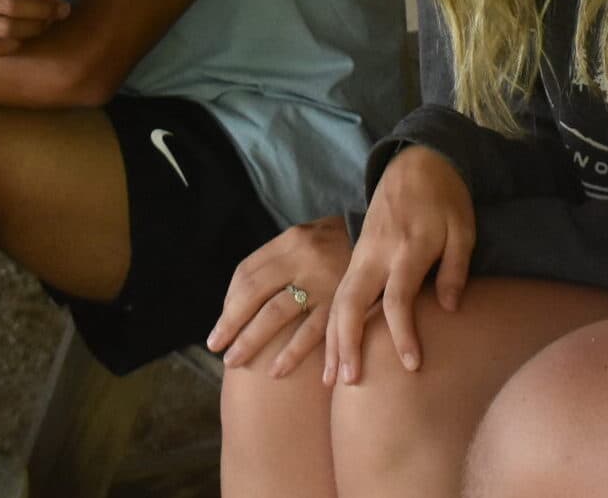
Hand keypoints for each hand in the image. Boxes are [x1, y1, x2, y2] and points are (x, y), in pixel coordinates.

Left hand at [207, 216, 353, 376]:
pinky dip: (292, 352)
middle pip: (255, 292)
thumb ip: (280, 260)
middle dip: (231, 323)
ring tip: (235, 362)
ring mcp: (323, 280)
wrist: (390, 235)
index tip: (220, 325)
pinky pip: (312, 331)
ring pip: (276, 312)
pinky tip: (277, 371)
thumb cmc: (340, 244)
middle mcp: (303, 257)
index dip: (230, 301)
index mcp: (291, 240)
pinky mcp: (342, 302)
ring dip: (251, 340)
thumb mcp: (309, 238)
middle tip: (217, 348)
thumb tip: (241, 297)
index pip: (247, 271)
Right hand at [324, 146, 474, 383]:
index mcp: (408, 246)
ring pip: (338, 299)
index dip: (403, 333)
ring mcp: (363, 252)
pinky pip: (338, 292)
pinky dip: (331, 323)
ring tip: (331, 379)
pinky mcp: (356, 253)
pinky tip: (329, 349)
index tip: (411, 366)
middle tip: (349, 381)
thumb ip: (455, 268)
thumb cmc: (445, 197)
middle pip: (353, 301)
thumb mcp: (462, 228)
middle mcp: (378, 252)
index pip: (398, 298)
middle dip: (347, 342)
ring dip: (332, 339)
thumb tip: (450, 309)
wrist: (416, 161)